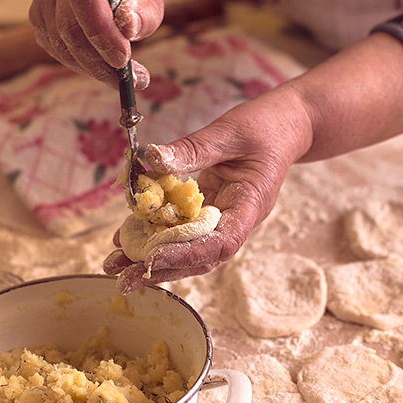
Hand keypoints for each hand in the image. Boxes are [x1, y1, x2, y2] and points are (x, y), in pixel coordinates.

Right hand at [28, 0, 163, 89]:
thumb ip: (144, 12)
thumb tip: (127, 29)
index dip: (100, 30)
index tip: (123, 59)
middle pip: (69, 26)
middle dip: (99, 61)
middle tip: (129, 80)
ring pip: (61, 44)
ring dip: (92, 67)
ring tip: (121, 77)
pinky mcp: (38, 17)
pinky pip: (57, 50)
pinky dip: (80, 64)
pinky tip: (101, 65)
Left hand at [103, 83, 313, 292]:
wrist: (287, 125)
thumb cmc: (266, 127)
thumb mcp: (228, 132)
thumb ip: (192, 149)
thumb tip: (152, 160)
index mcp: (250, 207)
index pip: (220, 243)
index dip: (186, 254)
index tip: (152, 258)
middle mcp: (235, 220)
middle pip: (198, 258)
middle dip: (159, 269)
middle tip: (120, 277)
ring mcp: (222, 218)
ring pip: (186, 250)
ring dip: (151, 259)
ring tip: (114, 264)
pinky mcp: (208, 209)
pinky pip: (180, 229)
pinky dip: (154, 235)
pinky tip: (124, 238)